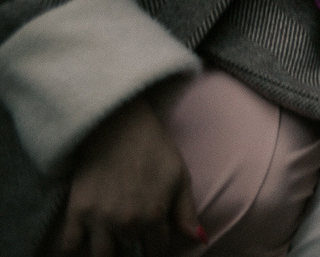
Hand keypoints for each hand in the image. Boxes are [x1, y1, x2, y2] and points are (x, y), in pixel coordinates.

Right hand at [54, 95, 200, 256]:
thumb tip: (199, 241)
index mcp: (155, 215)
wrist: (119, 127)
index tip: (152, 238)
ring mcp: (99, 219)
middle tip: (130, 231)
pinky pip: (68, 246)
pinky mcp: (76, 212)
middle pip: (129, 251)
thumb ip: (186, 212)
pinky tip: (83, 241)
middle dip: (132, 243)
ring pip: (101, 255)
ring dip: (107, 249)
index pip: (157, 249)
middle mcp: (127, 223)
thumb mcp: (180, 177)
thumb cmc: (154, 149)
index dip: (156, 244)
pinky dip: (72, 249)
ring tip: (111, 238)